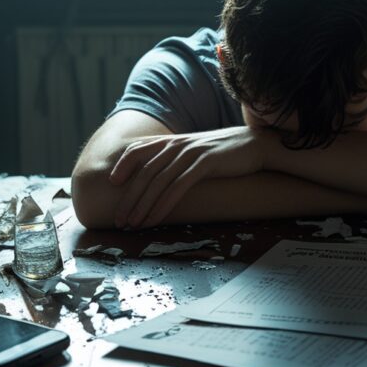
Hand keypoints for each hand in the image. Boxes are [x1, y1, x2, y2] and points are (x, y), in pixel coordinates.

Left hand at [109, 127, 274, 227]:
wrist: (255, 146)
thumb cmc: (224, 154)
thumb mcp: (196, 153)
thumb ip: (177, 159)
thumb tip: (159, 176)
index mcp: (173, 141)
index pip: (139, 150)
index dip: (123, 164)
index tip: (111, 183)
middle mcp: (178, 144)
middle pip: (145, 172)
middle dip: (129, 198)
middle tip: (119, 219)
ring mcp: (191, 153)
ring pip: (158, 181)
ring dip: (143, 206)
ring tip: (133, 224)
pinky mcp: (205, 163)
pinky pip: (178, 186)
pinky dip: (163, 204)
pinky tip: (156, 218)